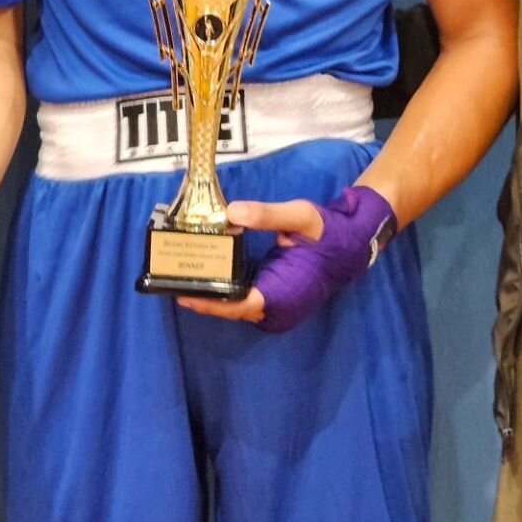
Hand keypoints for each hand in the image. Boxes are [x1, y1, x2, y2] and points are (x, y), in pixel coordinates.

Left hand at [176, 198, 324, 324]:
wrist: (351, 246)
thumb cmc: (327, 233)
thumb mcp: (301, 216)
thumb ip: (268, 214)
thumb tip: (233, 212)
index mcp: (282, 294)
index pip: (238, 306)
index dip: (210, 300)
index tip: (182, 289)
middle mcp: (275, 309)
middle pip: (229, 309)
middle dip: (201, 293)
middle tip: (171, 274)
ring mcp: (273, 307)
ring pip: (233, 306)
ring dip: (209, 291)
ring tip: (179, 272)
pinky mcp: (271, 299)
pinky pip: (241, 298)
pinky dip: (222, 288)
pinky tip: (204, 271)